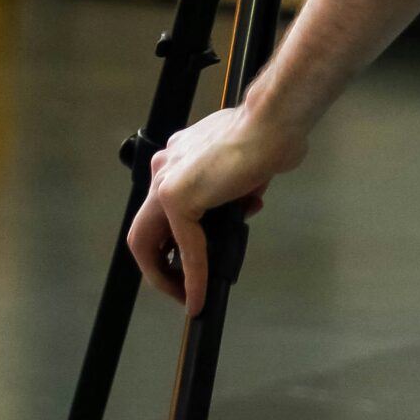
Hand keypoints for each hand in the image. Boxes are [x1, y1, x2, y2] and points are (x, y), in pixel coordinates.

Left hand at [126, 100, 306, 314]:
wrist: (274, 122)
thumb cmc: (267, 137)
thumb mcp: (240, 172)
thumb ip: (228, 193)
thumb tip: (237, 210)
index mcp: (180, 157)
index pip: (162, 210)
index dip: (169, 243)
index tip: (184, 264)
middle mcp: (167, 166)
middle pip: (145, 228)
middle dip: (159, 265)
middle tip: (178, 288)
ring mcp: (167, 179)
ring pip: (150, 240)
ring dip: (169, 275)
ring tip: (187, 296)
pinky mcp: (177, 196)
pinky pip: (185, 247)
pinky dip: (193, 276)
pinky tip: (200, 295)